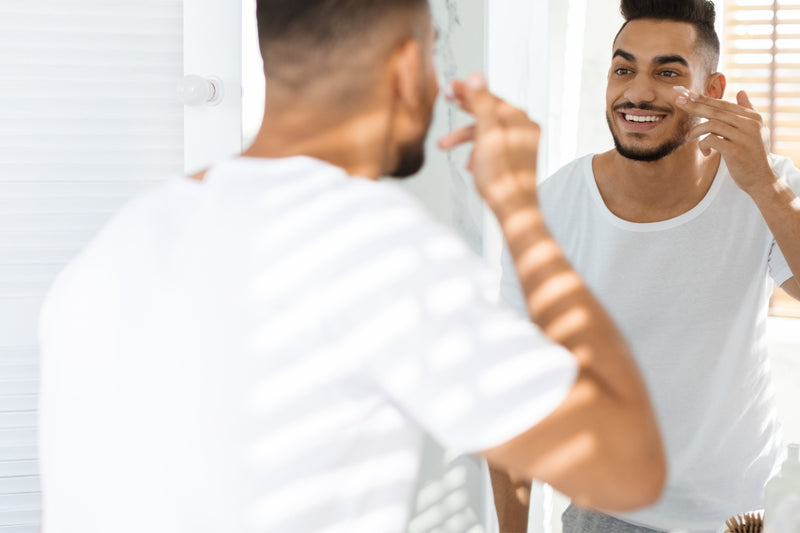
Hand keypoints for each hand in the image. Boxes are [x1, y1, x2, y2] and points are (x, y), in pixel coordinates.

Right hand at [438, 73, 539, 213]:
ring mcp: (520, 145)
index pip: (488, 96)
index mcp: (518, 118)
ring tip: (444, 146)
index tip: (449, 87)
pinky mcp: (515, 160)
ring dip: (465, 137)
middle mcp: (523, 128)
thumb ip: (481, 102)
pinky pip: (492, 147)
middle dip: (464, 111)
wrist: (513, 207)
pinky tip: (469, 164)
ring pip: (487, 132)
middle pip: (488, 111)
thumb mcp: (486, 132)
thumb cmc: (501, 174)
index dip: (466, 91)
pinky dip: (477, 151)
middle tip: (447, 101)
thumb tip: (476, 76)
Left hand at [676, 89, 777, 195]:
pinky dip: (703, 144)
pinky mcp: (735, 151)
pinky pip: (711, 140)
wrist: (761, 179)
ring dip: (696, 130)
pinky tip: (706, 152)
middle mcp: (751, 124)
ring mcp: (744, 137)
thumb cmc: (753, 155)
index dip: (705, 99)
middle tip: (679, 102)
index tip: (689, 95)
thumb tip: (741, 91)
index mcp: (754, 117)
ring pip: (712, 124)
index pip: (725, 104)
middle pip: (716, 111)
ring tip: (690, 137)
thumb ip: (747, 111)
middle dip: (695, 106)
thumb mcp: (755, 131)